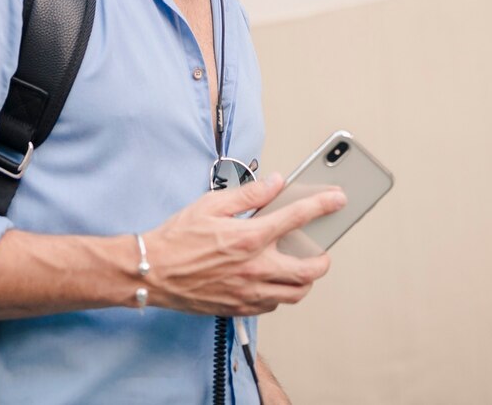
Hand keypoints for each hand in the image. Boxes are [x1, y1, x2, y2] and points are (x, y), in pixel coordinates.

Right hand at [141, 174, 343, 316]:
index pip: (298, 217)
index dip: (323, 205)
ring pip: (295, 294)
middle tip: (321, 251)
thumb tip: (275, 184)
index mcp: (249, 237)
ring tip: (301, 268)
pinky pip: (273, 305)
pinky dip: (281, 294)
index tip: (337, 199)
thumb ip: (249, 194)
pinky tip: (274, 281)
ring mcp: (249, 292)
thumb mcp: (211, 204)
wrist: (153, 272)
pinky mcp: (239, 307)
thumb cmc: (177, 238)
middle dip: (323, 259)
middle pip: (309, 269)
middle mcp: (255, 268)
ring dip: (305, 281)